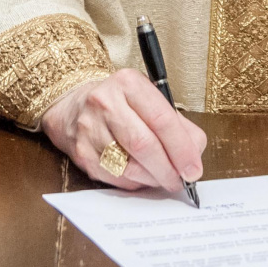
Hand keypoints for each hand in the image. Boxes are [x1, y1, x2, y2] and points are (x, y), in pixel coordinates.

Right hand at [41, 69, 207, 194]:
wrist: (73, 106)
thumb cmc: (119, 103)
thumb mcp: (148, 99)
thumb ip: (176, 124)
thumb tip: (194, 155)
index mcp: (128, 84)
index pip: (162, 119)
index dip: (182, 148)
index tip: (194, 168)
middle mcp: (105, 103)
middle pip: (144, 145)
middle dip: (169, 168)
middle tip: (182, 179)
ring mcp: (90, 129)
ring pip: (129, 166)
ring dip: (153, 178)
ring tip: (163, 177)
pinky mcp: (82, 153)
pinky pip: (115, 177)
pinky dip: (135, 182)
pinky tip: (142, 176)